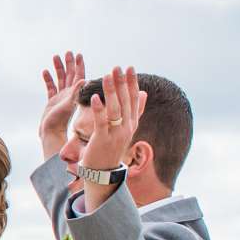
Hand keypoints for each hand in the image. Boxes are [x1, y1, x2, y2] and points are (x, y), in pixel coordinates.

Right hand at [39, 51, 85, 158]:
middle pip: (70, 75)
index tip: (78, 55)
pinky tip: (45, 71)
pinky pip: (50, 87)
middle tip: (68, 52)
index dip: (79, 65)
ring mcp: (60, 97)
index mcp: (74, 93)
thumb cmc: (60, 122)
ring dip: (58, 68)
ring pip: (60, 79)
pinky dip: (48, 79)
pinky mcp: (52, 101)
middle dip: (69, 63)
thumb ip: (75, 93)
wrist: (50, 133)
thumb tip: (83, 80)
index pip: (79, 76)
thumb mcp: (69, 106)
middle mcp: (69, 94)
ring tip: (55, 57)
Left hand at [76, 66, 146, 181]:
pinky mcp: (102, 140)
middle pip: (125, 102)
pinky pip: (101, 122)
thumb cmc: (111, 147)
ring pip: (114, 109)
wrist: (103, 172)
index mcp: (132, 123)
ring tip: (107, 76)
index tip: (129, 68)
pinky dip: (99, 109)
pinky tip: (95, 97)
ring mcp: (116, 134)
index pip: (134, 99)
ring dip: (111, 92)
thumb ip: (135, 111)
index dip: (131, 83)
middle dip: (121, 84)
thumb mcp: (126, 128)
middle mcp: (127, 127)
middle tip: (117, 67)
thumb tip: (143, 92)